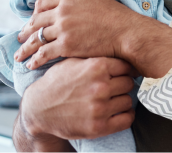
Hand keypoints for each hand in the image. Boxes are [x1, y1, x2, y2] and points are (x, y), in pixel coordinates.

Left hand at [15, 0, 138, 70]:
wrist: (125, 31)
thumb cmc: (116, 15)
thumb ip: (78, 1)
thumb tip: (71, 4)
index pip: (41, 3)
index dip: (35, 13)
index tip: (34, 21)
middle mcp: (62, 11)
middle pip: (35, 21)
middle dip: (26, 31)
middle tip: (21, 38)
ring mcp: (63, 29)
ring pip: (36, 38)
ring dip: (25, 48)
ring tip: (20, 55)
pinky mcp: (66, 45)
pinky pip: (44, 53)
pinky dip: (35, 60)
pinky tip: (32, 65)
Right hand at [20, 57, 135, 139]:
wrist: (38, 109)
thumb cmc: (58, 82)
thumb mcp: (74, 60)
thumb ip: (97, 56)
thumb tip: (118, 49)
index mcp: (97, 67)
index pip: (126, 66)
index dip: (125, 69)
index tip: (123, 73)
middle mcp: (100, 86)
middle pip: (129, 83)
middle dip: (123, 84)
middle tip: (116, 86)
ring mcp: (100, 108)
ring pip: (128, 100)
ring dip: (122, 100)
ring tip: (114, 98)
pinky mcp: (98, 127)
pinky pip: (126, 119)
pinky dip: (126, 116)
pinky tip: (120, 112)